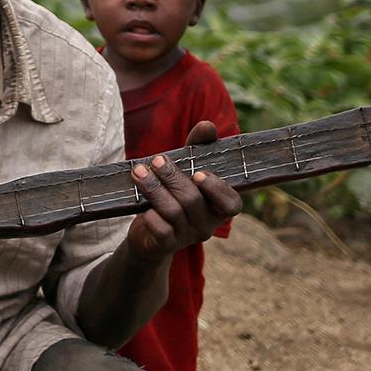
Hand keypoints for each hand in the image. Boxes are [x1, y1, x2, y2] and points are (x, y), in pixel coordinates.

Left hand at [124, 120, 242, 262]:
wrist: (149, 233)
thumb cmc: (173, 193)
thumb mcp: (186, 168)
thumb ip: (198, 146)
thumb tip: (208, 126)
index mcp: (217, 206)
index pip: (232, 204)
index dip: (218, 190)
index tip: (199, 173)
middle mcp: (206, 224)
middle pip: (193, 200)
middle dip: (172, 177)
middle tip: (157, 160)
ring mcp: (187, 236)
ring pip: (173, 211)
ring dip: (154, 188)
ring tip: (138, 172)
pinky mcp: (166, 245)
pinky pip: (160, 229)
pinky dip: (150, 214)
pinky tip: (141, 204)